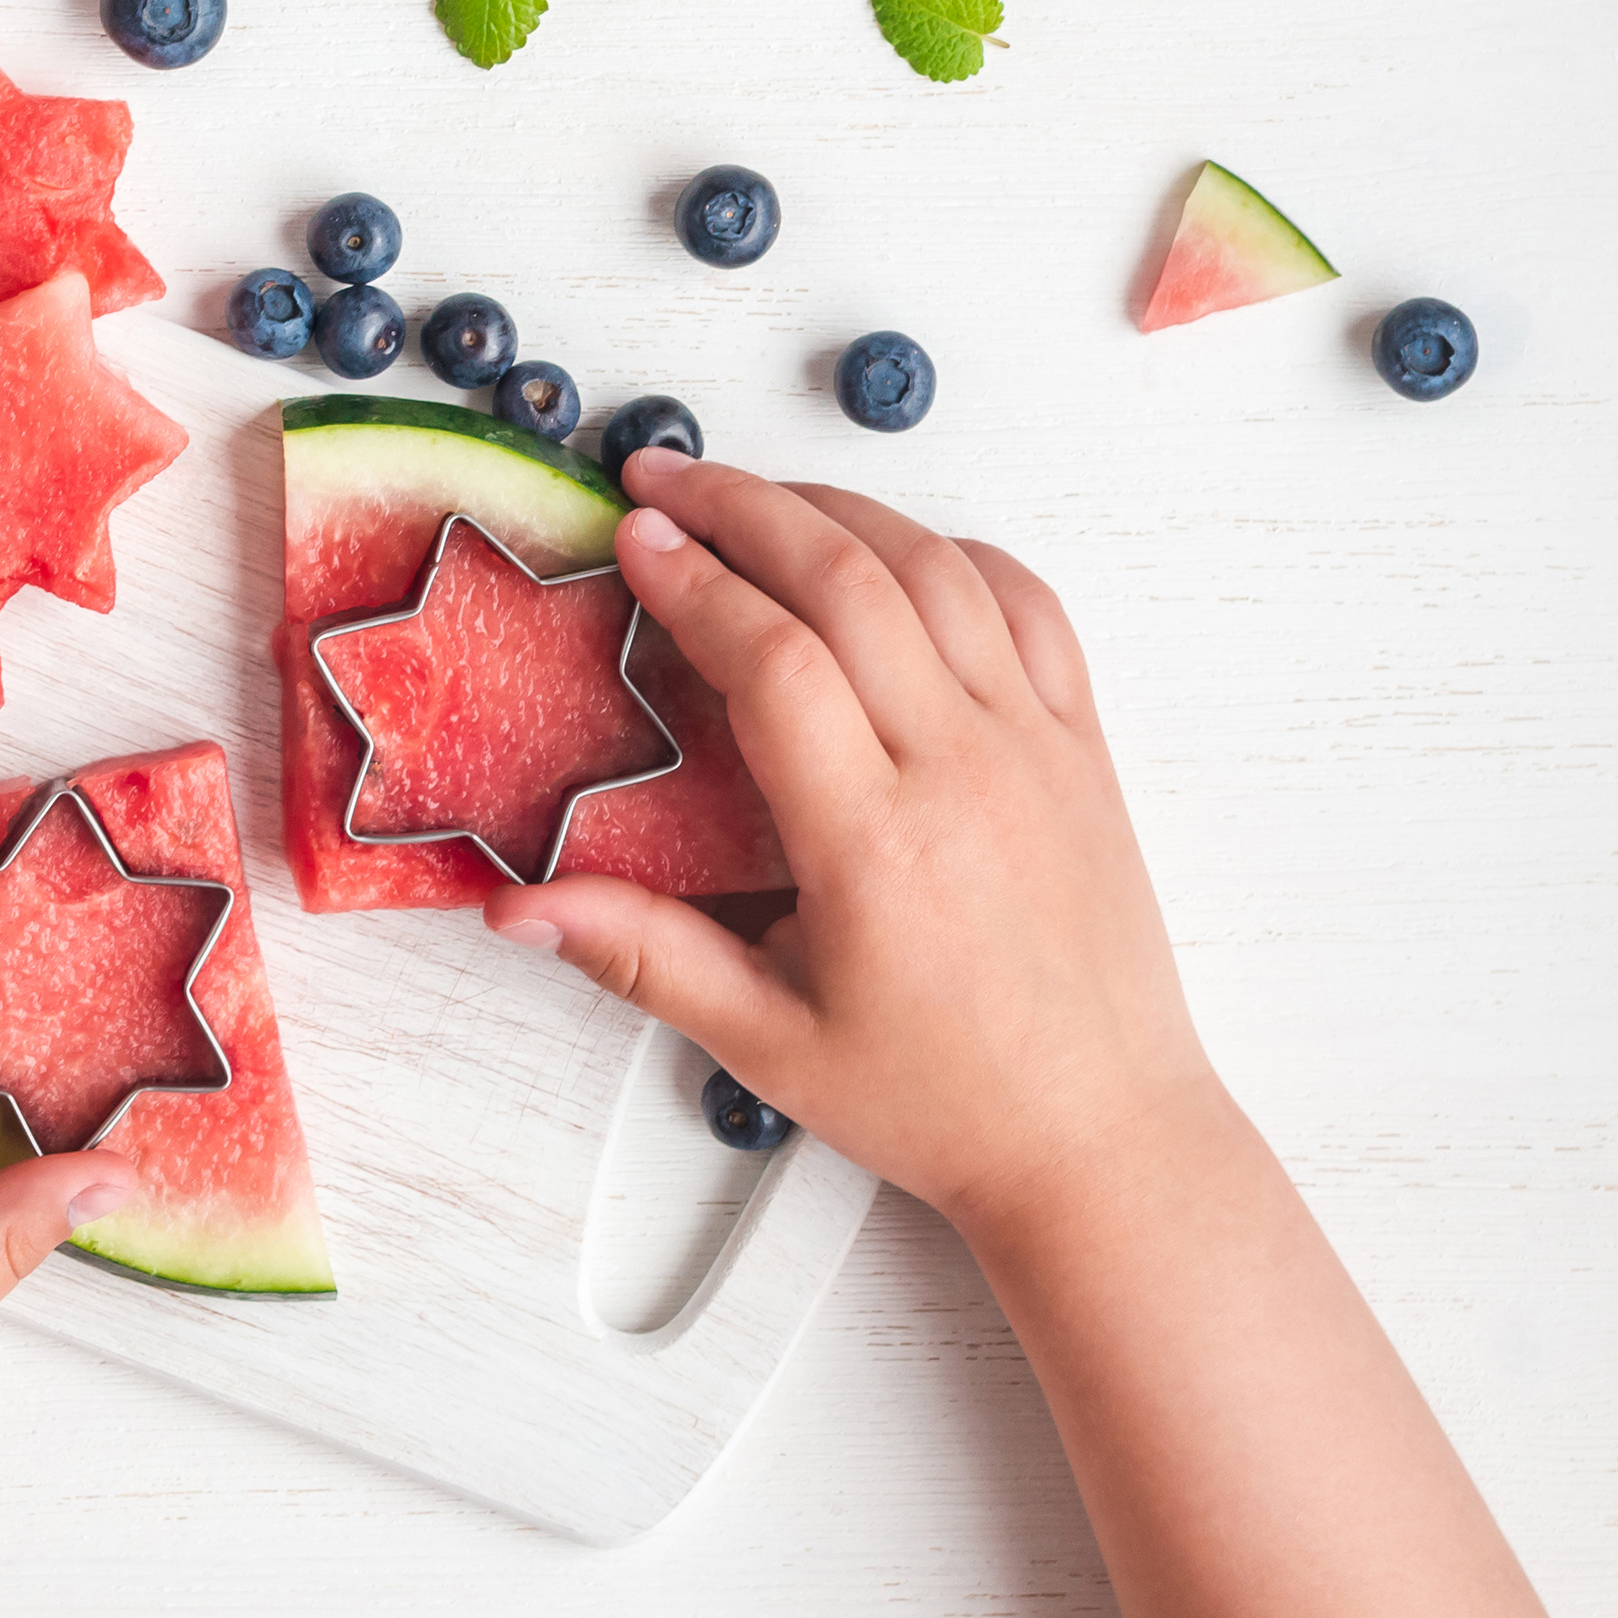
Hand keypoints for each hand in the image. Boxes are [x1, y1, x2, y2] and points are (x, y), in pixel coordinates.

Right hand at [490, 446, 1216, 1223]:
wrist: (1103, 1140)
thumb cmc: (940, 1099)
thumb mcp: (767, 1044)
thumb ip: (641, 956)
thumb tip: (514, 910)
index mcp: (875, 842)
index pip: (774, 658)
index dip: (695, 580)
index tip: (633, 536)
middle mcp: (963, 772)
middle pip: (849, 580)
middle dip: (745, 506)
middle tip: (663, 478)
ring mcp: (1036, 748)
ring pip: (938, 571)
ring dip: (839, 510)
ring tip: (756, 494)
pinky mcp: (1084, 749)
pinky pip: (1027, 606)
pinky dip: (952, 551)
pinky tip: (891, 547)